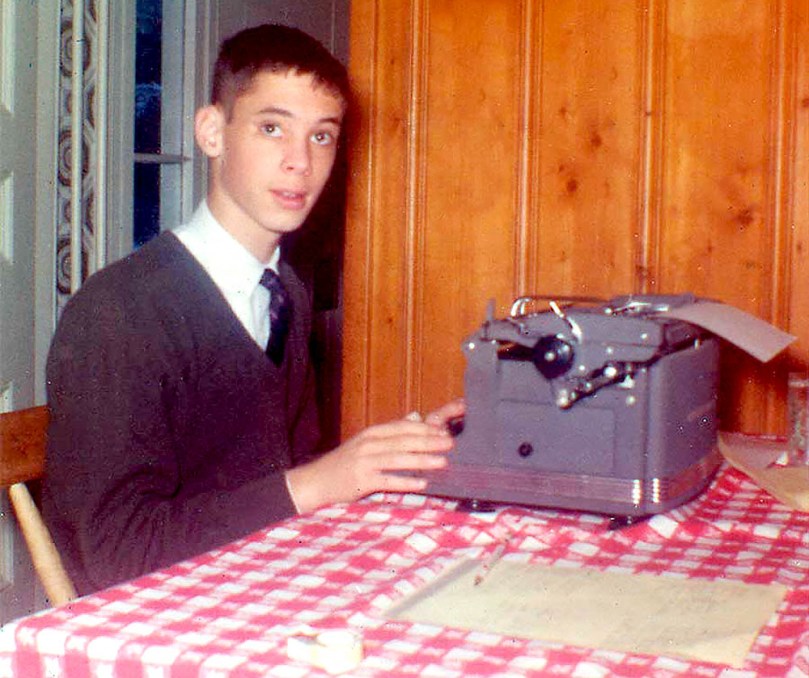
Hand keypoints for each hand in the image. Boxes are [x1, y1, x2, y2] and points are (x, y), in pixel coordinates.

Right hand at [285, 400, 464, 512]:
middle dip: (430, 441)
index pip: (403, 427)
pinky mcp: (361, 480)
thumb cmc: (345, 463)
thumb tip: (416, 416)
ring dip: (422, 460)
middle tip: (451, 443)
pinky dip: (405, 481)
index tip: (445, 430)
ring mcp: (364, 461)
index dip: (426, 428)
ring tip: (442, 462)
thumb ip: (392, 432)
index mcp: (373, 433)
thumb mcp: (367, 442)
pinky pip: (387, 480)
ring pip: (398, 459)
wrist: (315, 481)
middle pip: (405, 440)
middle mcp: (369, 443)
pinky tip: (422, 483)